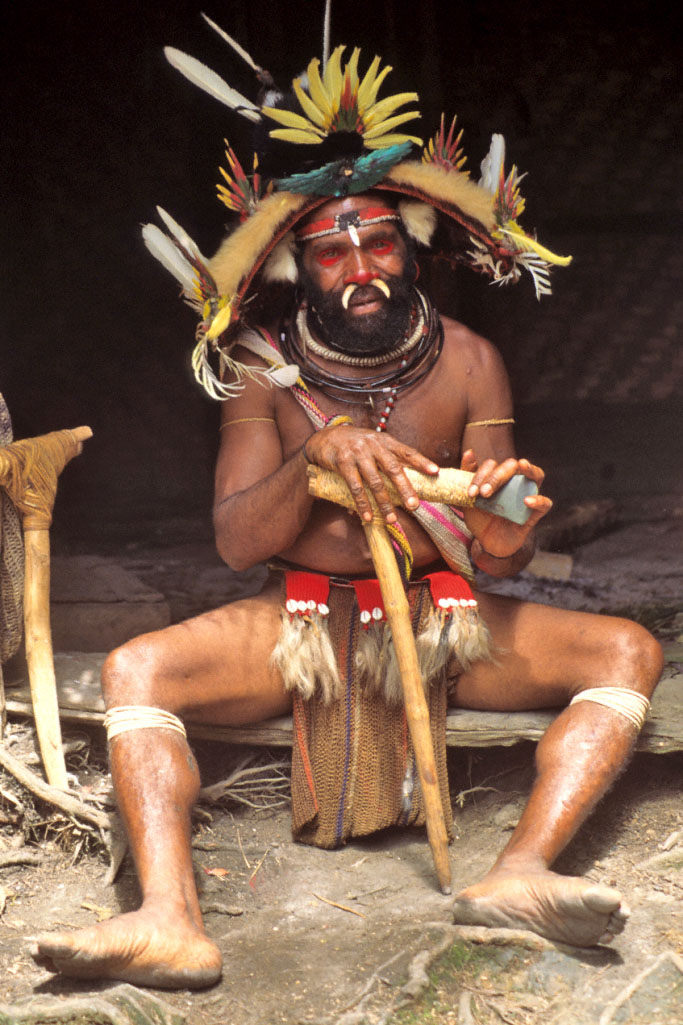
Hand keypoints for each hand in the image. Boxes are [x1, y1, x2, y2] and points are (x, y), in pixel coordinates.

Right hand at [304, 425, 438, 523]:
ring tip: (391, 519)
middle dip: (405, 488)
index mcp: (385, 441)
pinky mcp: (343, 463)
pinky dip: (362, 504)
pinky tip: (367, 516)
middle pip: (393, 468)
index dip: (421, 461)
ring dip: (384, 502)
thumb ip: (389, 461)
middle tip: (414, 506)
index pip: (407, 451)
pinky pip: (355, 487)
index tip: (435, 472)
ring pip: (374, 481)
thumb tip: (408, 485)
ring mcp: (357, 453)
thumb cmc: (355, 445)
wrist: (325, 438)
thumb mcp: (374, 446)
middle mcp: (373, 445)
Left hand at [460, 449, 551, 558]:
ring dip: (529, 470)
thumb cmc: (480, 517)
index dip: (481, 476)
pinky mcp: (534, 514)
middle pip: (512, 466)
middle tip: (485, 493)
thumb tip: (469, 452)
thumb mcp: (469, 499)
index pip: (492, 465)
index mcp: (499, 477)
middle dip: (497, 476)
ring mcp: (527, 496)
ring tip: (522, 465)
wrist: (487, 543)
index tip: (471, 493)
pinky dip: (539, 500)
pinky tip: (527, 501)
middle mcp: (515, 482)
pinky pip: (545, 504)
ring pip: (537, 475)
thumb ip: (467, 476)